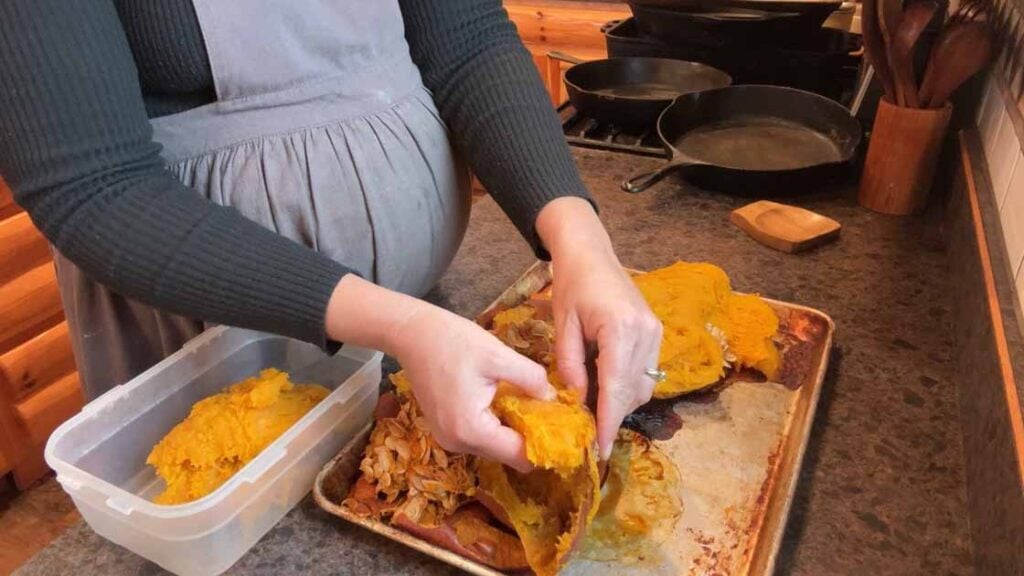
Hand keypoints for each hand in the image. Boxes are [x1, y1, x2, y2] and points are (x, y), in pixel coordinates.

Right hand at [325, 275, 553, 471]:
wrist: (412, 333)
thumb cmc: (453, 341)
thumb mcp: (498, 355)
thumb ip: (531, 379)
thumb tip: (554, 399)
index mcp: (471, 429)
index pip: (519, 455)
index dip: (544, 445)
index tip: (564, 430)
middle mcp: (457, 443)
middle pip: (507, 454)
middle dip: (530, 437)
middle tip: (550, 412)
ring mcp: (448, 439)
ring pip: (494, 446)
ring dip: (512, 429)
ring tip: (529, 402)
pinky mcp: (445, 430)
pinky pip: (480, 436)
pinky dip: (496, 424)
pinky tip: (505, 400)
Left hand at [537, 197, 662, 459]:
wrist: (591, 253)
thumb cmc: (571, 284)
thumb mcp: (563, 326)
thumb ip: (570, 365)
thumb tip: (577, 403)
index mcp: (620, 329)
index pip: (615, 387)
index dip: (608, 422)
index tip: (601, 449)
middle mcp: (645, 333)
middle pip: (632, 392)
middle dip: (612, 416)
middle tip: (589, 434)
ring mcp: (656, 333)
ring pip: (643, 387)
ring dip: (620, 402)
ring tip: (593, 409)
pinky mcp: (657, 333)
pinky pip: (646, 373)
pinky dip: (627, 386)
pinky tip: (605, 387)